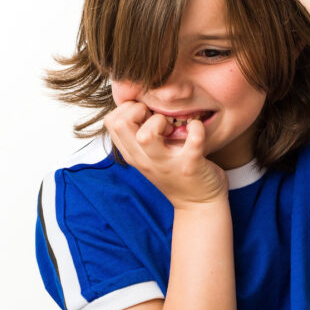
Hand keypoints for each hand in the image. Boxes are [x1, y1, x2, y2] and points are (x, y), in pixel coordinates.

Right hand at [104, 101, 228, 208]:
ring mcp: (166, 164)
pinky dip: (196, 127)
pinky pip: (193, 140)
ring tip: (172, 127)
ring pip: (146, 135)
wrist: (198, 205)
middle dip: (138, 110)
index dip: (127, 109)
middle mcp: (144, 160)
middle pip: (120, 123)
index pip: (111, 121)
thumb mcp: (148, 156)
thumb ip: (138, 136)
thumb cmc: (175, 173)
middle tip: (157, 119)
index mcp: (133, 154)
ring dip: (160, 121)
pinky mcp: (190, 166)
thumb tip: (137, 104)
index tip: (145, 114)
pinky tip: (196, 127)